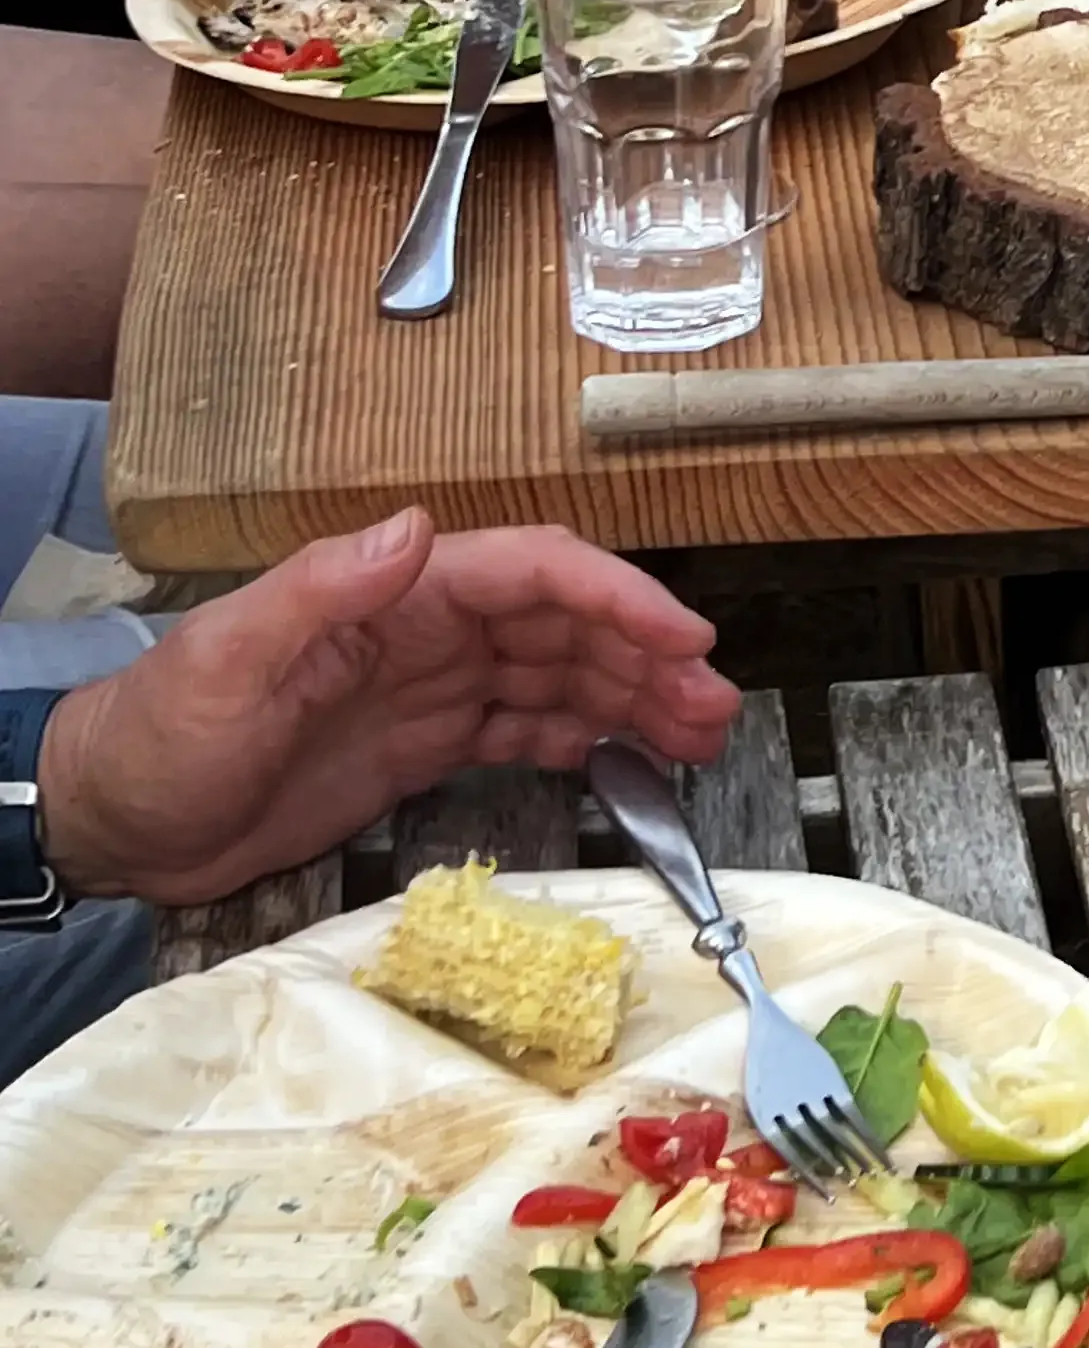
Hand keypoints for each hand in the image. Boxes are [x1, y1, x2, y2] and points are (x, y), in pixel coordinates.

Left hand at [36, 507, 735, 905]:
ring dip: (632, 698)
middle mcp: (426, 630)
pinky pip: (525, 729)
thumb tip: (418, 526)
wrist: (115, 821)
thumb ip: (323, 589)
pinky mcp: (423, 748)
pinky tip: (629, 759)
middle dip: (647, 656)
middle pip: (565, 625)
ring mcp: (430, 689)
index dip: (616, 598)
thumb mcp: (232, 658)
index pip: (532, 573)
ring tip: (699, 736)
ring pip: (559, 677)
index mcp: (395, 593)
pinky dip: (584, 738)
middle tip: (715, 707)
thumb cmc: (161, 733)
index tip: (682, 638)